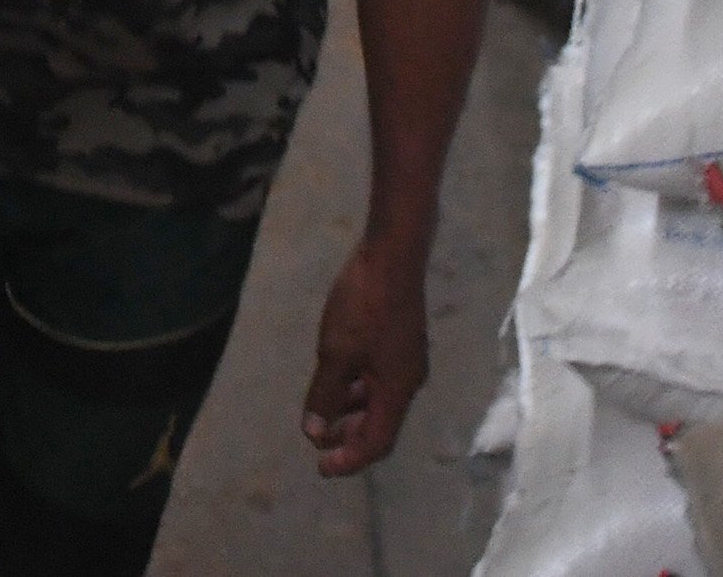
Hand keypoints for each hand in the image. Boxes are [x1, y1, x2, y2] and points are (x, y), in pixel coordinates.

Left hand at [300, 234, 426, 478]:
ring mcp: (406, 360)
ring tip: (321, 415)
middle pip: (380, 425)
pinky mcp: (401, 342)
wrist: (393, 255)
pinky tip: (336, 381)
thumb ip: (325, 396)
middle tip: (318, 445)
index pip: (376, 443)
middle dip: (349, 439)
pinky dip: (358, 389)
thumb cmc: (364, 305)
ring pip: (378, 401)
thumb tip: (314, 434)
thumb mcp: (336, 353)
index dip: (349, 460)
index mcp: (397, 390)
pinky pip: (379, 380)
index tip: (321, 468)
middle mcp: (408, 381)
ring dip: (351, 413)